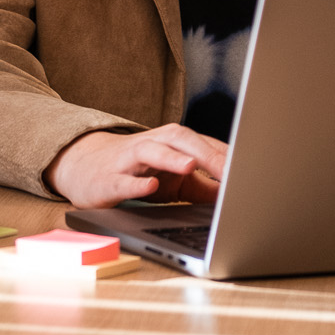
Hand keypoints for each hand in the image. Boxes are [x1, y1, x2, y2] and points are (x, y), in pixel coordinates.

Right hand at [45, 124, 225, 208]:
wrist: (83, 169)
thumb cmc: (135, 173)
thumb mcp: (173, 182)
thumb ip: (204, 187)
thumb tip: (237, 195)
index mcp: (169, 144)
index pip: (202, 143)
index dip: (226, 155)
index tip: (251, 168)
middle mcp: (150, 145)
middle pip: (179, 139)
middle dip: (205, 152)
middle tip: (230, 169)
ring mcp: (127, 162)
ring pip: (150, 151)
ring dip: (171, 158)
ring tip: (191, 166)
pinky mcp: (107, 181)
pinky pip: (122, 181)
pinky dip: (136, 184)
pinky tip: (150, 187)